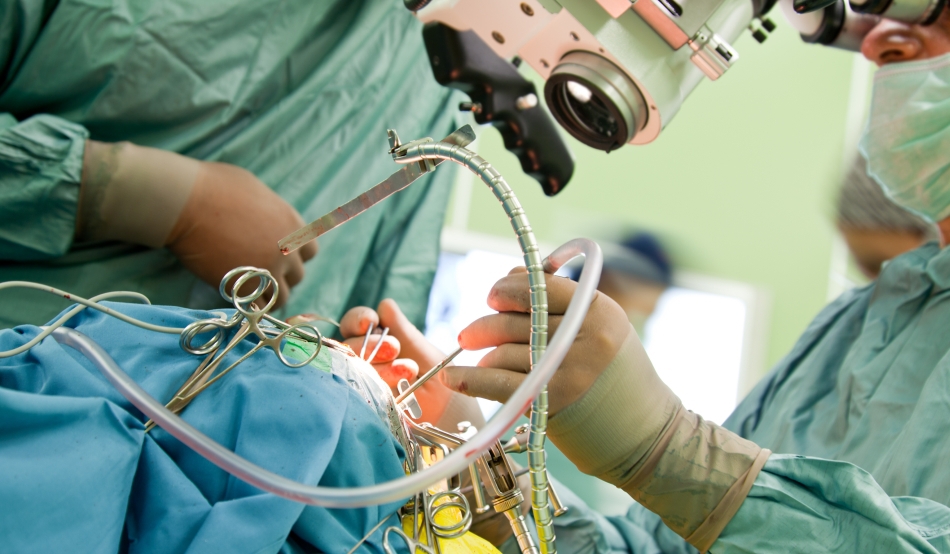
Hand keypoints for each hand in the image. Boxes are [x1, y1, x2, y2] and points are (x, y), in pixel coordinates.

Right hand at [166, 162, 317, 307]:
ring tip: (249, 288)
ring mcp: (268, 271)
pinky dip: (252, 305)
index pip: (310, 251)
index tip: (278, 256)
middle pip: (297, 275)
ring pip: (281, 296)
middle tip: (260, 272)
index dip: (295, 255)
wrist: (183, 203)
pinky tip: (239, 297)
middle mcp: (287, 250)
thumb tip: (267, 220)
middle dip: (281, 275)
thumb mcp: (254, 190)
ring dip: (268, 294)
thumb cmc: (213, 186)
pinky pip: (259, 307)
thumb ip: (269, 212)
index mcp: (292, 224)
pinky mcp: (245, 287)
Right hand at [339, 299, 468, 425]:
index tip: (370, 321)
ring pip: (351, 366)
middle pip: (348, 343)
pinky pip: (353, 392)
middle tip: (395, 349)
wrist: (453, 421)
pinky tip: (395, 389)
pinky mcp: (362, 404)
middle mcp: (367, 361)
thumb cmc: (443, 385)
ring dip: (377, 366)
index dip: (359, 319)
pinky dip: (371, 387)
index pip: (356, 323)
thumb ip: (405, 333)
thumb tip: (385, 305)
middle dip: (370, 343)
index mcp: (382, 342)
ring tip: (407, 371)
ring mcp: (362, 383)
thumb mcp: (427, 356)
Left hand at [443, 267, 630, 415]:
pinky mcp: (552, 402)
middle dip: (484, 326)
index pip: (541, 287)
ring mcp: (568, 371)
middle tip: (468, 334)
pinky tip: (453, 378)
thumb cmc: (615, 375)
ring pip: (505, 353)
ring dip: (484, 357)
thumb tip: (511, 278)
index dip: (509, 288)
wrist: (644, 432)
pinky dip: (470, 380)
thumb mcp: (600, 328)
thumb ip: (560, 302)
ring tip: (481, 362)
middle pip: (515, 321)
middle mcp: (584, 337)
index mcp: (598, 310)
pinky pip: (499, 384)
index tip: (492, 296)